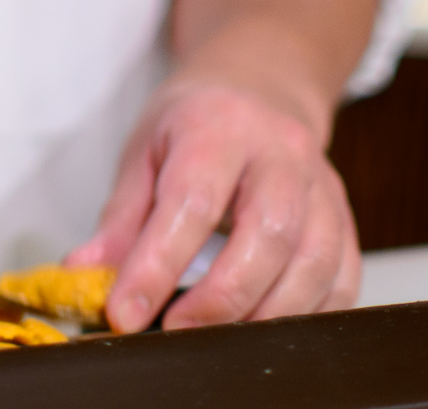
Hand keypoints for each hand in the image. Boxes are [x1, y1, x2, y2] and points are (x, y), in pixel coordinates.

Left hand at [69, 76, 360, 331]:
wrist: (259, 88)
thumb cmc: (197, 124)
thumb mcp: (145, 152)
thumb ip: (121, 218)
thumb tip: (84, 273)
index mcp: (220, 129)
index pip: (191, 202)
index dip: (157, 265)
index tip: (125, 312)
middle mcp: (280, 153)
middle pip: (269, 233)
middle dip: (222, 297)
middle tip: (176, 331)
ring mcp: (321, 185)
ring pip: (314, 261)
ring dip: (266, 315)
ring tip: (218, 339)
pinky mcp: (343, 217)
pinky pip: (341, 277)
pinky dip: (307, 315)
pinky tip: (266, 328)